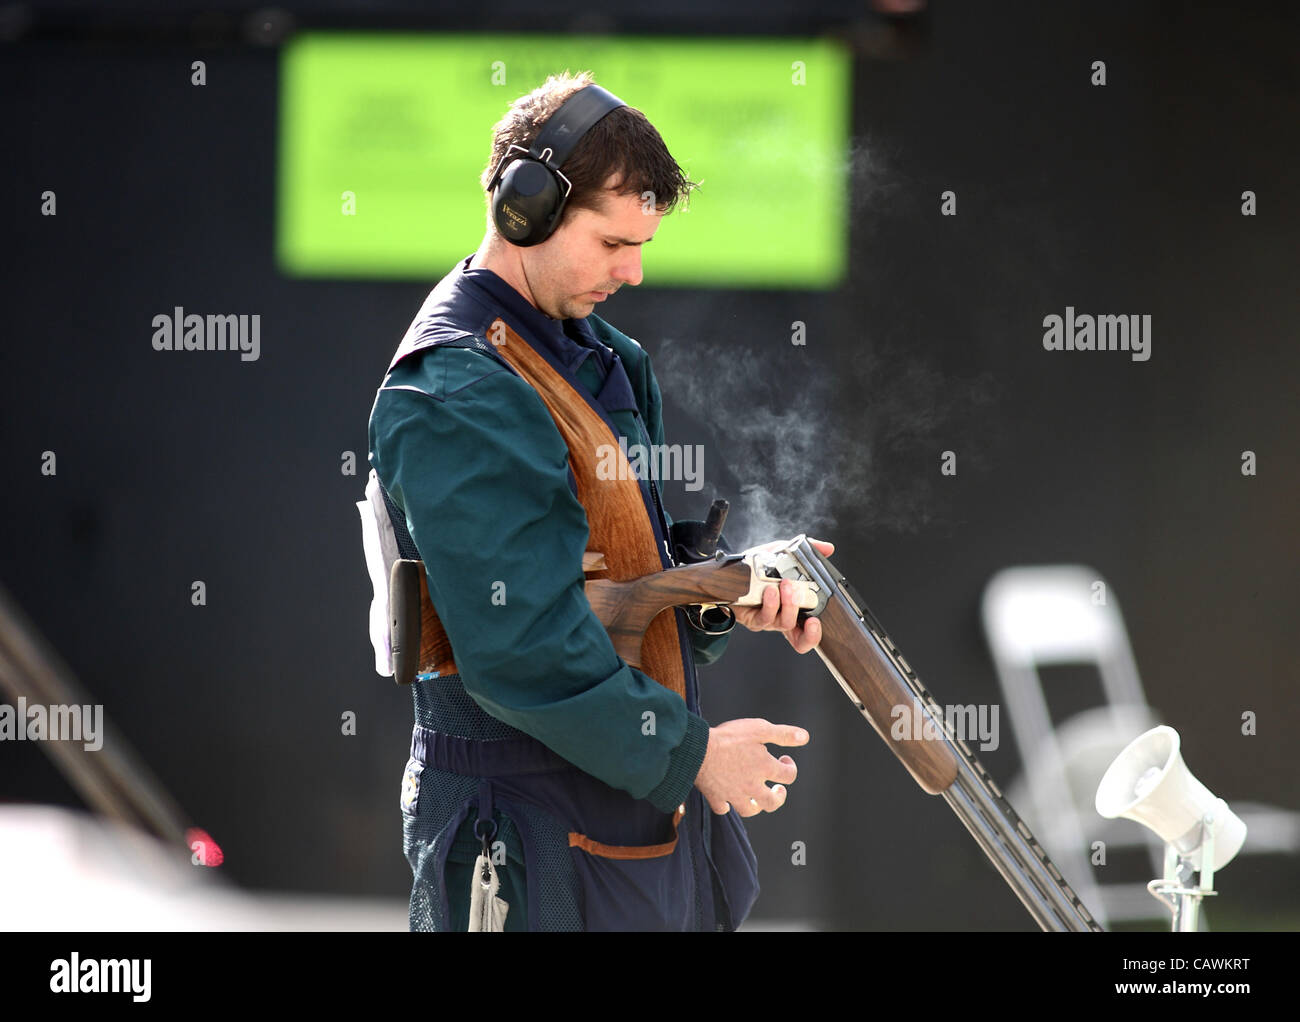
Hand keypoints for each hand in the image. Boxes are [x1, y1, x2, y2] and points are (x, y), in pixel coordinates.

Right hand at [695, 718, 808, 815]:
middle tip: (777, 788)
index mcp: (765, 768)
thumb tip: (805, 737)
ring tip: (756, 799)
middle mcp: (752, 786)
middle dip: (778, 797)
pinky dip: (726, 805)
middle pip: (772, 802)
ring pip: (749, 810)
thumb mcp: (759, 729)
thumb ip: (783, 734)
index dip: (791, 767)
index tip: (785, 758)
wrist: (698, 750)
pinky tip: (727, 799)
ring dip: (756, 806)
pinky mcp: (715, 797)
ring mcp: (733, 794)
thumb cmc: (729, 737)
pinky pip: (723, 808)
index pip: (789, 776)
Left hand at [731, 538, 834, 653]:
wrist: (732, 571)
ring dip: (788, 604)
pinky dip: (770, 604)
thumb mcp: (783, 554)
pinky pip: (764, 618)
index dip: (814, 634)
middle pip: (801, 637)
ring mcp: (768, 621)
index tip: (816, 621)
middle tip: (799, 592)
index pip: (808, 633)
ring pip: (784, 623)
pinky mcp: (753, 619)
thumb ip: (806, 551)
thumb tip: (827, 548)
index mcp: (795, 609)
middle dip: (805, 616)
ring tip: (784, 585)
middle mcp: (783, 619)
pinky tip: (770, 590)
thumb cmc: (759, 568)